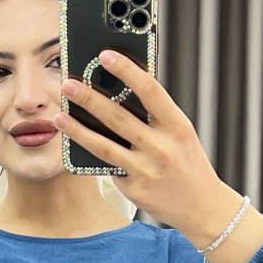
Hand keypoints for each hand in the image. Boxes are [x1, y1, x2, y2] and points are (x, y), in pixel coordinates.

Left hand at [55, 50, 262, 262]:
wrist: (203, 207)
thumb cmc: (188, 166)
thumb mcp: (180, 136)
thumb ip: (155, 118)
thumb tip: (120, 95)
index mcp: (177, 125)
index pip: (150, 90)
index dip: (126, 70)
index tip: (105, 55)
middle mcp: (162, 146)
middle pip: (119, 117)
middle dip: (90, 98)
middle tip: (68, 84)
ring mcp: (146, 169)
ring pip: (104, 145)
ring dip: (78, 129)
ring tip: (59, 116)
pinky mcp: (133, 188)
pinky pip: (106, 167)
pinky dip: (87, 155)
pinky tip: (70, 145)